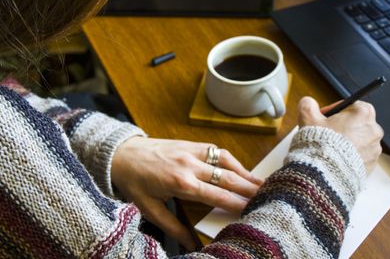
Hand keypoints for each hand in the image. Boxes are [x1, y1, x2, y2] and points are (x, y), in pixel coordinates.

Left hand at [111, 137, 262, 250]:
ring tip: (261, 184)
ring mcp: (191, 151)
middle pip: (226, 178)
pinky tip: (240, 168)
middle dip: (248, 188)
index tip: (252, 210)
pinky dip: (231, 160)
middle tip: (267, 197)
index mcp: (180, 183)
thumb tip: (190, 244)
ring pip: (225, 161)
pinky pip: (216, 150)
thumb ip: (172, 227)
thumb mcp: (149, 208)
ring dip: (244, 172)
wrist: (121, 153)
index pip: (217, 196)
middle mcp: (190, 165)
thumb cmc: (133, 181)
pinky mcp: (190, 144)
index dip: (237, 204)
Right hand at [298, 96, 383, 172]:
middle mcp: (374, 130)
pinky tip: (335, 160)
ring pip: (359, 141)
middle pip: (357, 123)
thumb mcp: (308, 118)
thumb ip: (308, 105)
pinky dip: (350, 157)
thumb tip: (308, 102)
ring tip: (329, 149)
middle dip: (342, 127)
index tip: (324, 117)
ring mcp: (375, 149)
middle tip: (325, 133)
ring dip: (346, 143)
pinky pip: (360, 157)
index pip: (351, 105)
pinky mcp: (372, 165)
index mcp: (363, 113)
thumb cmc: (320, 144)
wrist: (326, 173)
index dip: (335, 110)